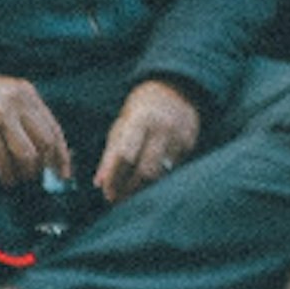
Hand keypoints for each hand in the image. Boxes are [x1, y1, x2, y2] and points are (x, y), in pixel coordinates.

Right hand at [0, 67, 70, 184]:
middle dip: (46, 166)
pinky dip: (8, 174)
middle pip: (45, 142)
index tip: (63, 172)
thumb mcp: (6, 94)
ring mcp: (1, 116)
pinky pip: (3, 159)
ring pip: (27, 154)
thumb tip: (45, 149)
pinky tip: (6, 179)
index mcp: (27, 93)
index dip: (62, 154)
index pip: (54, 128)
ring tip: (20, 179)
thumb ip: (25, 114)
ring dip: (26, 172)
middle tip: (41, 178)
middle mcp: (18, 103)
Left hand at [93, 77, 202, 200]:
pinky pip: (173, 170)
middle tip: (118, 199)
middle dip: (130, 189)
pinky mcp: (190, 144)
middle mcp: (162, 128)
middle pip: (146, 170)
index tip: (107, 193)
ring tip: (131, 194)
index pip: (126, 156)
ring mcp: (179, 136)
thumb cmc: (140, 110)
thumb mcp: (122, 124)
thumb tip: (99, 183)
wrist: (175, 89)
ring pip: (161, 174)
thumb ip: (110, 153)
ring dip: (143, 189)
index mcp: (140, 119)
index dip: (115, 177)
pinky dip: (159, 178)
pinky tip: (149, 181)